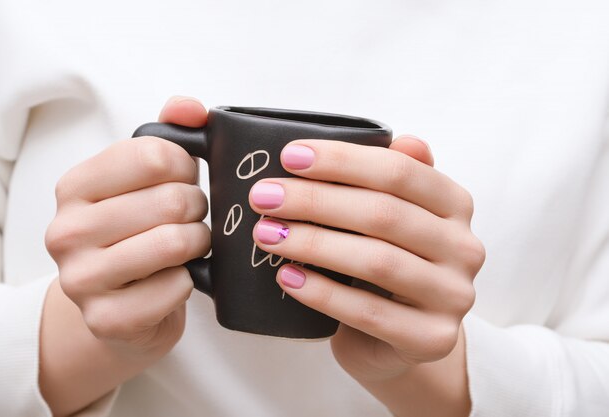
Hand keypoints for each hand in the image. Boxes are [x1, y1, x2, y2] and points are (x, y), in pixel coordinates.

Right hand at [45, 96, 209, 355]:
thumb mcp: (142, 183)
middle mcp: (67, 230)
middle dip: (196, 208)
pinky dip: (190, 282)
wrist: (117, 307)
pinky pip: (177, 287)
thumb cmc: (134, 236)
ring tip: (188, 245)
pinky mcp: (106, 319)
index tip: (184, 179)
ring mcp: (82, 279)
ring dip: (197, 243)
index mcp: (75, 186)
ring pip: (175, 242)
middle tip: (189, 218)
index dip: (186, 167)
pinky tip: (174, 279)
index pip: (153, 155)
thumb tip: (190, 107)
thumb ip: (168, 136)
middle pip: (171, 200)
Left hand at [248, 137, 483, 384]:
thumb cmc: (385, 268)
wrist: (395, 341)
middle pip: (383, 213)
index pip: (399, 171)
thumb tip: (400, 137)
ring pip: (377, 261)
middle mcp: (464, 247)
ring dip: (313, 244)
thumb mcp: (392, 218)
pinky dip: (322, 293)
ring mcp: (453, 296)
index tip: (288, 157)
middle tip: (264, 197)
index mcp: (454, 205)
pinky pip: (369, 312)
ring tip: (266, 235)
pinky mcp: (432, 339)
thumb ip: (394, 180)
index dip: (342, 160)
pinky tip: (287, 278)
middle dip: (315, 201)